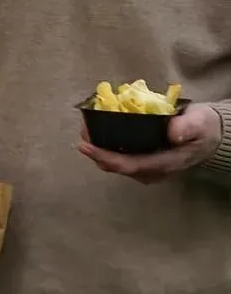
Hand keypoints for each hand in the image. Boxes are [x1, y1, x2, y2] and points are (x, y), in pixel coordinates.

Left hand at [79, 103, 222, 182]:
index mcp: (166, 163)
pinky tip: (99, 134)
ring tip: (86, 133)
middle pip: (119, 167)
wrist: (210, 135)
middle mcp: (155, 170)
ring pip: (119, 164)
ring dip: (100, 151)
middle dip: (97, 153)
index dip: (105, 158)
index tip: (86, 145)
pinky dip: (108, 148)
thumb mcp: (200, 123)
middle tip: (82, 134)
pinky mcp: (147, 161)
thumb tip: (171, 133)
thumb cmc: (203, 127)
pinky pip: (123, 158)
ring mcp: (150, 167)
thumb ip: (187, 127)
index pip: (130, 165)